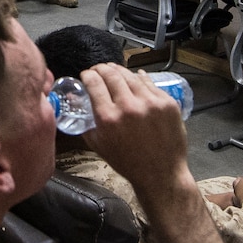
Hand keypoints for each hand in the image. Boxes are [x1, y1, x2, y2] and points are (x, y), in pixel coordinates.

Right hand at [80, 63, 192, 201]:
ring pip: (131, 76)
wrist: (160, 173)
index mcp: (108, 118)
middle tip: (99, 69)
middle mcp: (129, 107)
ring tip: (115, 70)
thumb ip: (85, 124)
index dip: (88, 75)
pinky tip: (135, 76)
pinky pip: (149, 83)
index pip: (94, 83)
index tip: (86, 74)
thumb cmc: (128, 162)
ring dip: (119, 70)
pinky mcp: (167, 103)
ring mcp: (150, 103)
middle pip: (111, 74)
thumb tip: (75, 104)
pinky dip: (140, 78)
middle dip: (102, 68)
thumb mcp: (99, 146)